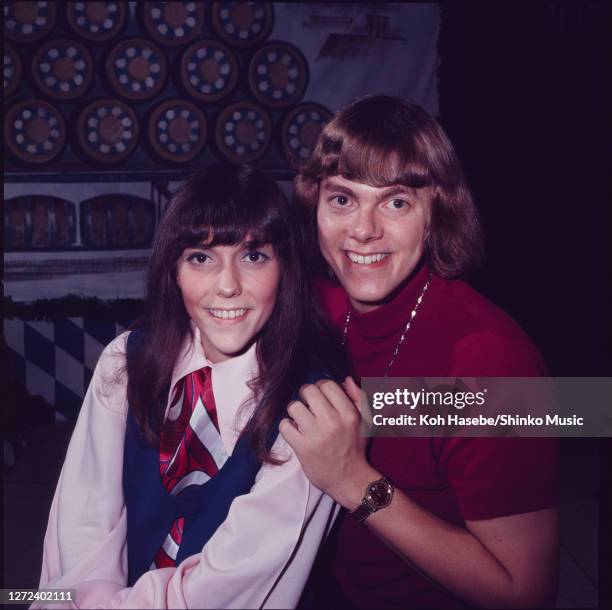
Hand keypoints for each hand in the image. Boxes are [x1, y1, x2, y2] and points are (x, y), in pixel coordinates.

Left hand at [279, 377, 378, 508]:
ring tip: (301, 420)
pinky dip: (287, 427)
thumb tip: (345, 379)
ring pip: (294, 407)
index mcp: (349, 414)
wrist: (349, 480)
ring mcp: (317, 436)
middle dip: (305, 396)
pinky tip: (295, 432)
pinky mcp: (303, 448)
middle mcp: (333, 422)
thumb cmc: (356, 449)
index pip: (327, 384)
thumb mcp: (366, 422)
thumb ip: (359, 398)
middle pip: (308, 391)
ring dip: (295, 412)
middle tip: (308, 406)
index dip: (320, 387)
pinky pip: (284, 426)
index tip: (320, 397)